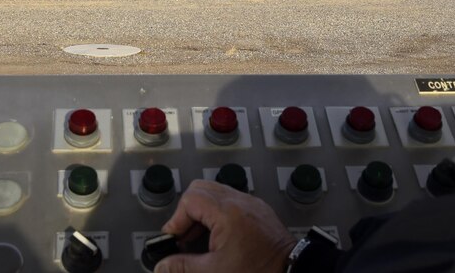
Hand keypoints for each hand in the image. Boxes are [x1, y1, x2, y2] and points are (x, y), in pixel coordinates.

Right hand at [155, 179, 295, 272]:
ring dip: (202, 212)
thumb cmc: (260, 270)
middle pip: (201, 189)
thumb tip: (163, 266)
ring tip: (200, 239)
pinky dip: (219, 213)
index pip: (190, 199)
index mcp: (227, 212)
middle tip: (185, 236)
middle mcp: (239, 201)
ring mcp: (250, 203)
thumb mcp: (215, 271)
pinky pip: (232, 200)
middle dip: (187, 212)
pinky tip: (219, 236)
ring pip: (216, 192)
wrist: (292, 272)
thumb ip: (184, 267)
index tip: (174, 239)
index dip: (177, 220)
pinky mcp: (258, 210)